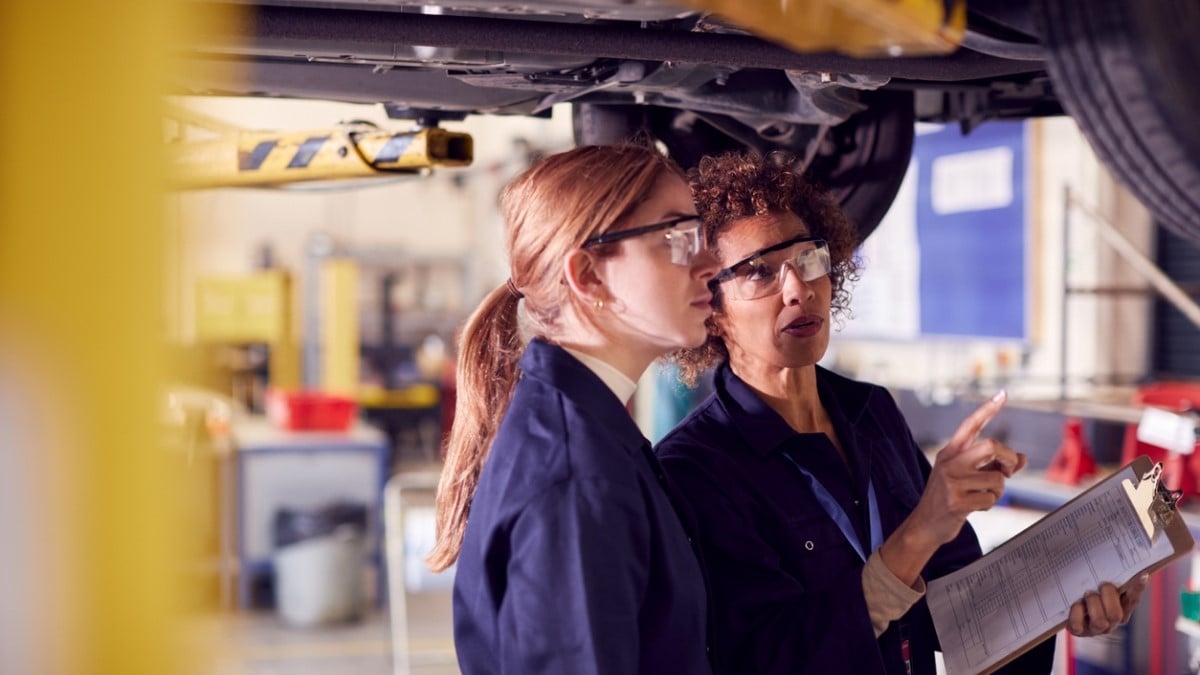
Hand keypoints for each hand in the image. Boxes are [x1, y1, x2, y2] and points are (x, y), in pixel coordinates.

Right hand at [907, 391, 1026, 546]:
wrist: (924, 525)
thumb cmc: (949, 498)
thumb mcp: (966, 477)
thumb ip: (992, 465)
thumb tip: (1022, 458)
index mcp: (950, 452)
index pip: (971, 425)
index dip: (988, 409)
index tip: (1003, 394)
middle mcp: (949, 462)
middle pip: (991, 446)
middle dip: (1007, 459)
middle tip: (1007, 471)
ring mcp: (951, 482)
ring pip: (996, 479)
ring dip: (998, 491)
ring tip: (982, 496)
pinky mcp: (956, 502)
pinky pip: (990, 499)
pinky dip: (989, 505)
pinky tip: (974, 507)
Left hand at [1066, 576, 1148, 636]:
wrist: (1068, 604)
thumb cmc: (1088, 590)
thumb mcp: (1100, 581)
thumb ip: (1112, 575)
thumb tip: (1121, 553)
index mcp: (1121, 608)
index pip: (1133, 600)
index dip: (1137, 589)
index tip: (1142, 574)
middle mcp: (1111, 621)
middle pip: (1116, 615)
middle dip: (1107, 597)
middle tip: (1101, 585)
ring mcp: (1095, 628)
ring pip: (1099, 622)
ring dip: (1091, 604)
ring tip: (1086, 595)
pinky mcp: (1079, 630)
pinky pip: (1078, 626)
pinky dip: (1075, 613)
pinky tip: (1076, 604)